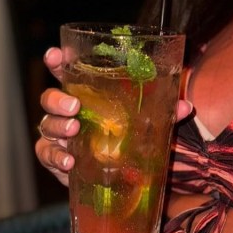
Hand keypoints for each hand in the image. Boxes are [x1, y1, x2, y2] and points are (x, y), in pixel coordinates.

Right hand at [35, 47, 192, 186]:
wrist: (115, 177)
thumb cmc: (125, 139)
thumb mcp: (146, 123)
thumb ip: (162, 113)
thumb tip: (185, 106)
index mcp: (85, 94)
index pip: (66, 72)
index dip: (57, 61)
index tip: (55, 54)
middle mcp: (66, 112)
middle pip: (49, 98)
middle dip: (58, 99)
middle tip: (75, 105)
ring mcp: (58, 135)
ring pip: (46, 124)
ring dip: (58, 125)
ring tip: (73, 130)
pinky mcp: (55, 158)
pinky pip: (47, 154)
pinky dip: (56, 156)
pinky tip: (69, 160)